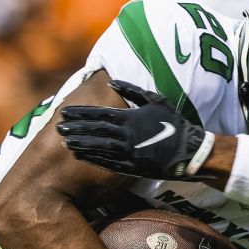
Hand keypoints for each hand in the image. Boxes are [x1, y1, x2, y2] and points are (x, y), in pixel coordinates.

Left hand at [56, 80, 211, 179]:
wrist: (190, 150)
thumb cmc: (174, 123)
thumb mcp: (156, 101)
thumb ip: (133, 91)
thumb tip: (112, 81)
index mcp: (130, 118)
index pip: (99, 115)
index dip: (80, 114)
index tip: (65, 113)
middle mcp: (127, 135)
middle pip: (95, 131)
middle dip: (76, 129)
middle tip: (59, 127)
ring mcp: (129, 153)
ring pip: (99, 148)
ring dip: (81, 145)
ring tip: (65, 142)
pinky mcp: (134, 167)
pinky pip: (110, 163)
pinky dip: (95, 160)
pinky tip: (82, 157)